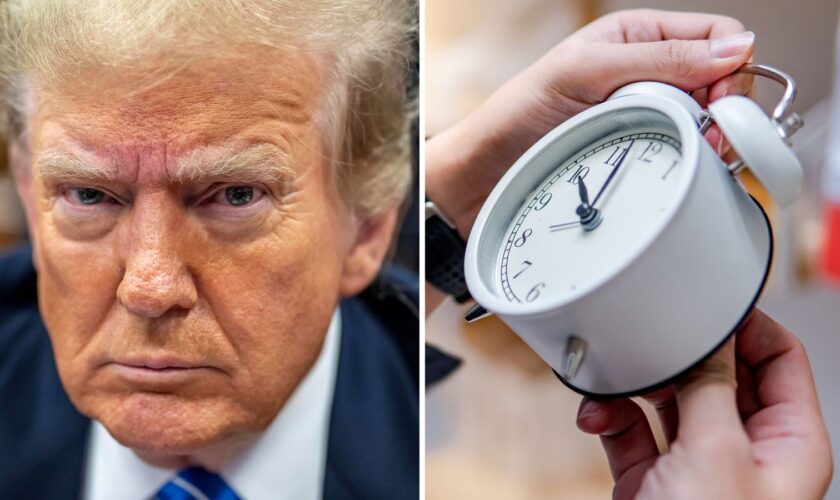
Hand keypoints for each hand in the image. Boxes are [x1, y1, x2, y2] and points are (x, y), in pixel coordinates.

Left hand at [426, 9, 754, 238]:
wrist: (484, 173)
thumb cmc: (518, 115)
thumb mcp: (584, 72)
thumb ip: (658, 58)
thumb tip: (736, 49)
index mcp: (637, 38)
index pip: (717, 37)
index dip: (729, 67)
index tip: (716, 103)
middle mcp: (646, 74)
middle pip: (720, 82)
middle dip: (722, 108)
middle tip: (704, 137)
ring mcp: (644, 115)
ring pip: (707, 121)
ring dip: (706, 138)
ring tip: (684, 155)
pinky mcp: (639, 153)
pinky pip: (684, 153)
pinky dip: (688, 161)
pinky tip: (676, 170)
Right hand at [576, 309, 831, 499]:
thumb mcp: (717, 452)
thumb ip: (712, 387)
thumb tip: (709, 337)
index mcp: (787, 443)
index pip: (781, 360)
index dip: (748, 326)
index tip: (710, 301)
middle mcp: (744, 450)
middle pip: (718, 376)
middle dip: (679, 357)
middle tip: (651, 339)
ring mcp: (695, 464)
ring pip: (669, 400)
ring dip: (636, 386)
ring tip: (616, 378)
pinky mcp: (652, 479)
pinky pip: (632, 430)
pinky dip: (611, 416)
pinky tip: (596, 414)